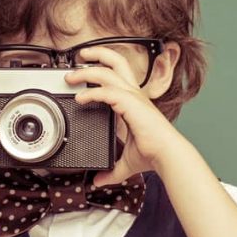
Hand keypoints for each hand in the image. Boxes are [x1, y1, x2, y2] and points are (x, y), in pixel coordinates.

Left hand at [65, 46, 184, 185]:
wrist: (166, 155)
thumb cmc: (152, 154)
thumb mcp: (125, 163)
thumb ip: (111, 171)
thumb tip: (98, 181)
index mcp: (134, 101)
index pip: (119, 76)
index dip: (102, 70)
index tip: (85, 74)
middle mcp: (134, 94)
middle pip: (117, 61)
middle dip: (97, 54)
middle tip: (80, 56)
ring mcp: (133, 97)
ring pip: (107, 72)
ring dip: (86, 72)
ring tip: (70, 78)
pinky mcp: (130, 103)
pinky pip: (106, 91)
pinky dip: (91, 93)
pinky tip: (80, 99)